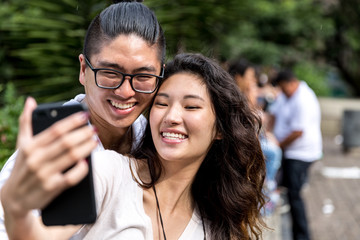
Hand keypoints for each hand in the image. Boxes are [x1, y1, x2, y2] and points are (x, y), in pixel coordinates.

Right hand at [1, 97, 97, 217]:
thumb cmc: (23, 166)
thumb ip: (26, 123)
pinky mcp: (52, 188)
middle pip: (66, 142)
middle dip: (83, 134)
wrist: (14, 198)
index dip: (72, 121)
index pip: (55, 130)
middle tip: (94, 129)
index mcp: (29, 146)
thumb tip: (31, 100)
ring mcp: (44, 175)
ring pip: (71, 157)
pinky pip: (72, 177)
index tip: (85, 115)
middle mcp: (36, 159)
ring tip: (95, 140)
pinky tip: (87, 162)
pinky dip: (81, 169)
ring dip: (87, 147)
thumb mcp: (21, 145)